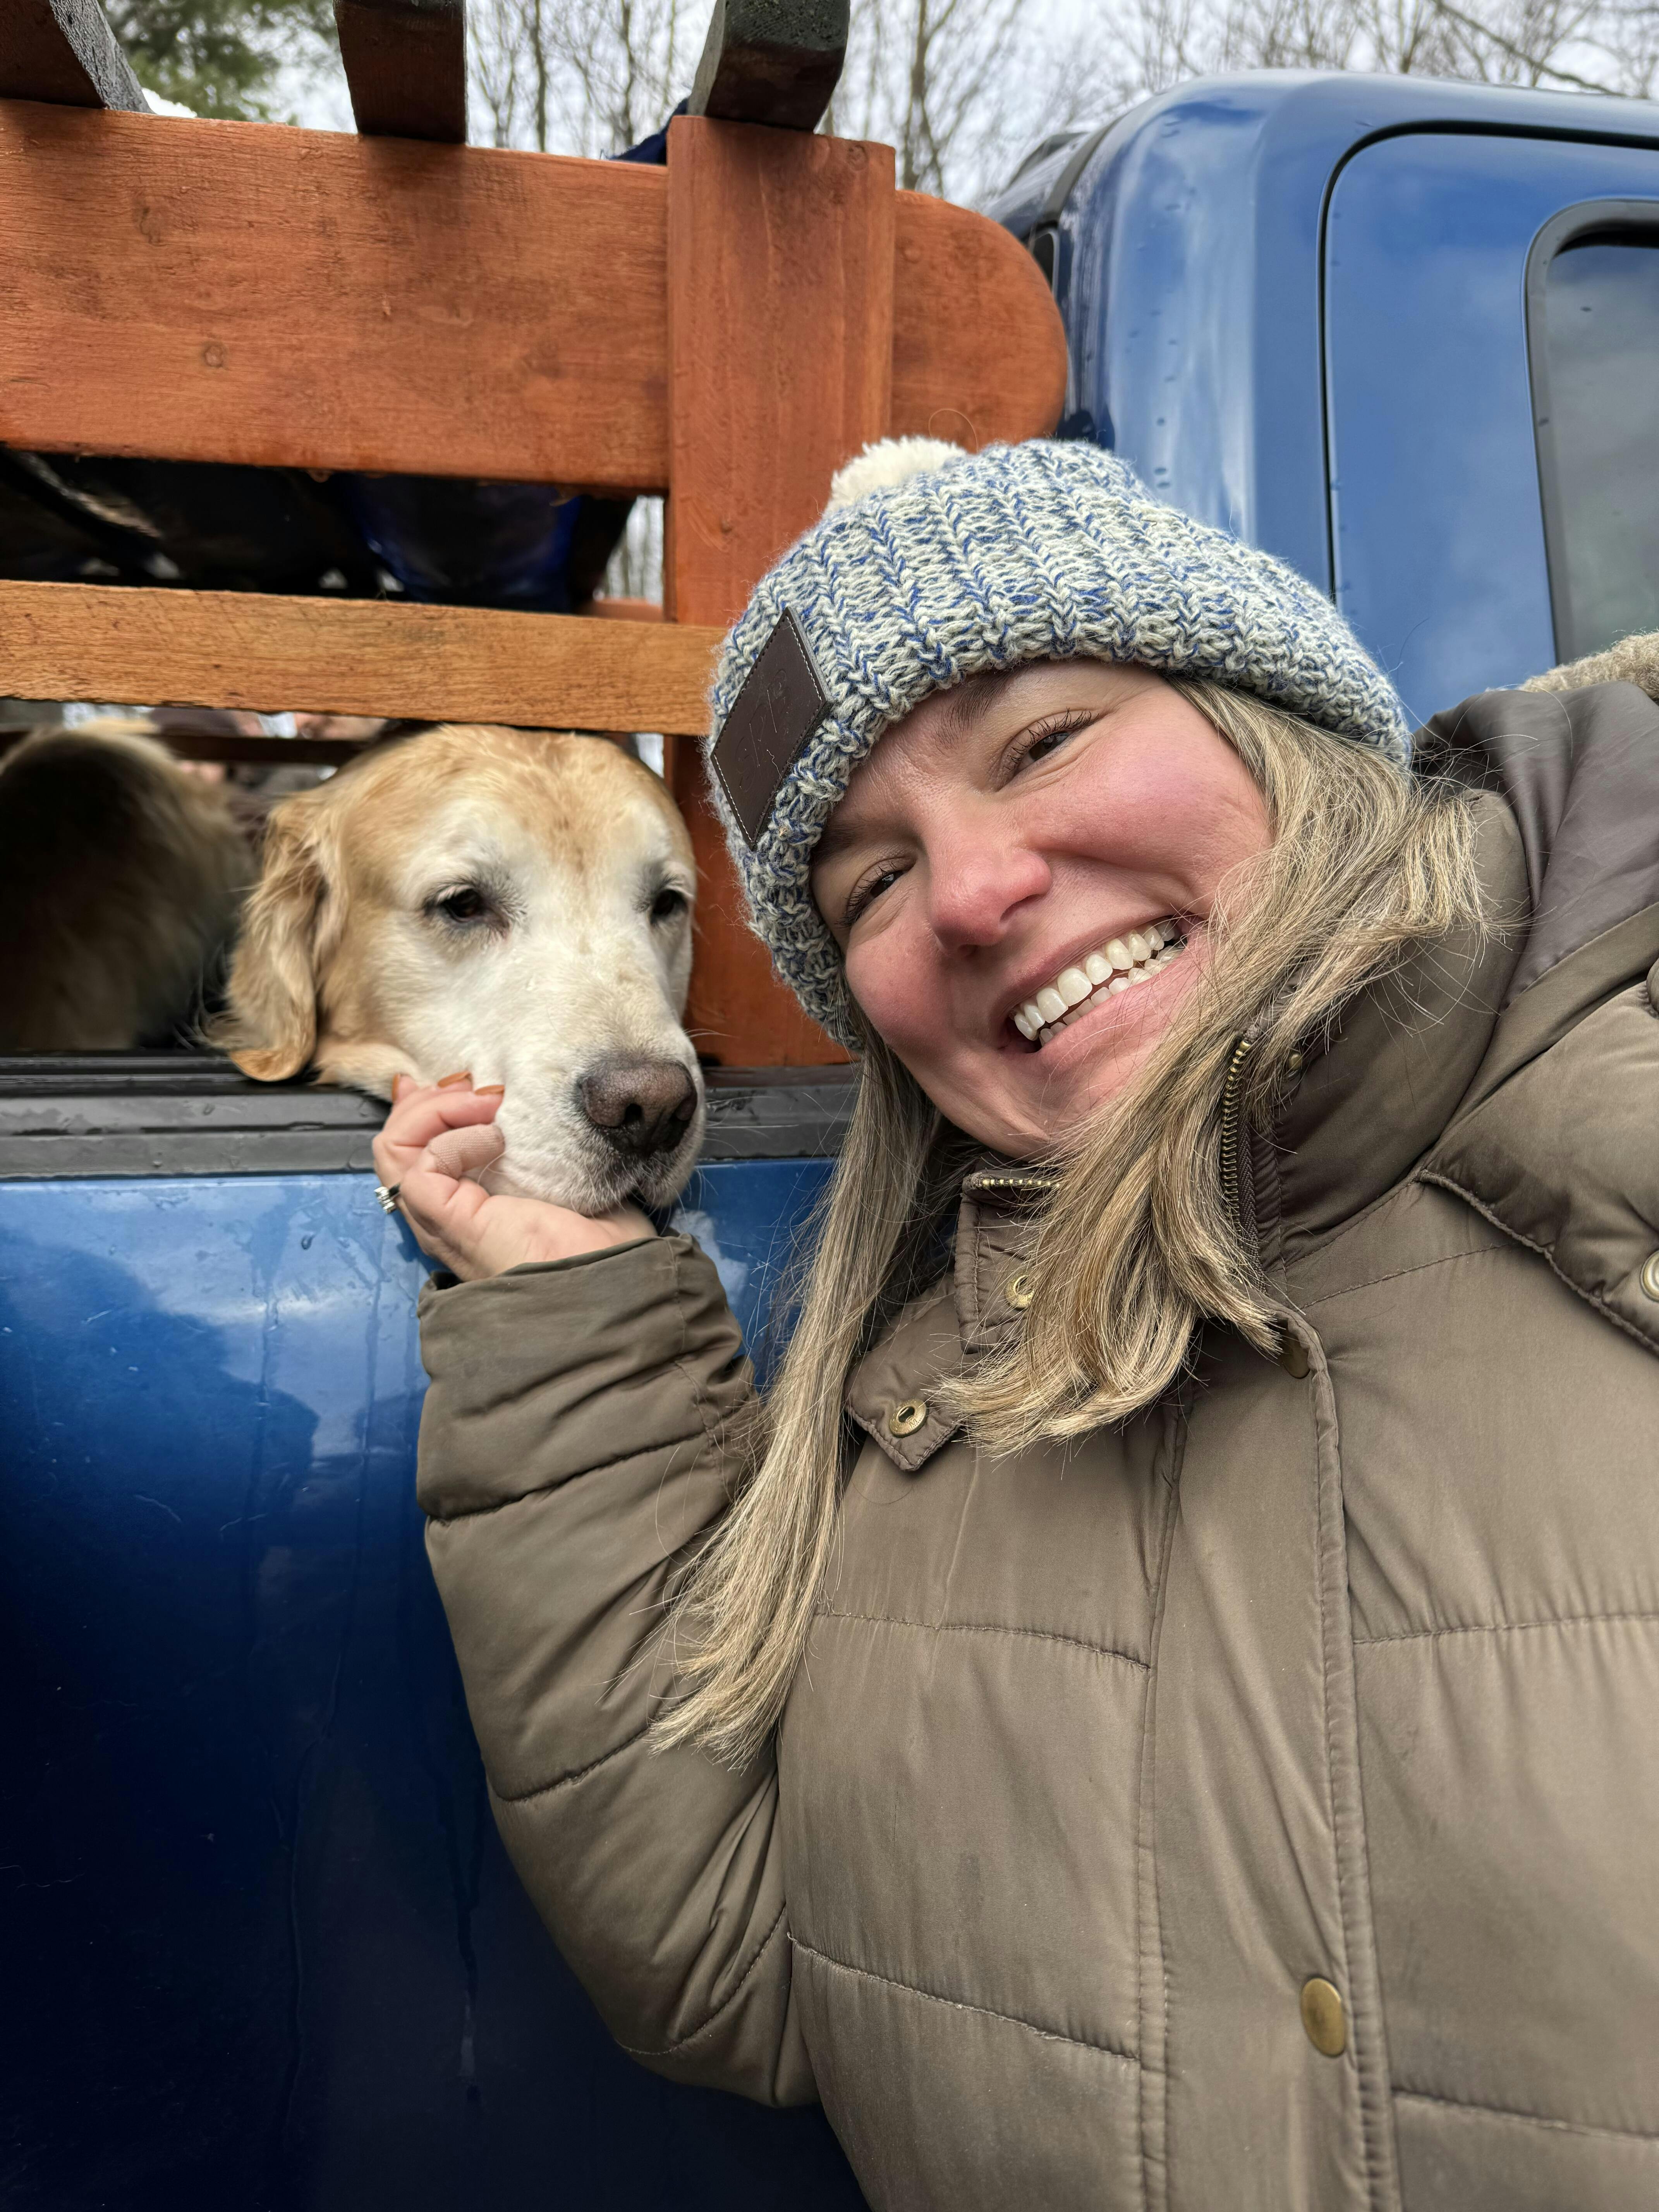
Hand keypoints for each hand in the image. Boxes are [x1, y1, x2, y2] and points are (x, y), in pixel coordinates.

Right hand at [372, 1076, 653, 1281]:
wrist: (612, 1284)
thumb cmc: (601, 1245)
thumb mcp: (568, 1179)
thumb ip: (541, 1147)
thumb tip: (535, 1107)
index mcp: (467, 1205)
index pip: (413, 1149)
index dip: (425, 1107)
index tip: (467, 1084)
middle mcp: (444, 1215)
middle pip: (395, 1145)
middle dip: (428, 1101)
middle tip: (479, 1091)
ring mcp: (442, 1222)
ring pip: (393, 1150)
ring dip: (435, 1110)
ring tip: (487, 1106)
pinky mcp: (451, 1225)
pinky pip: (421, 1170)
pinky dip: (453, 1140)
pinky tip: (496, 1140)